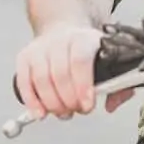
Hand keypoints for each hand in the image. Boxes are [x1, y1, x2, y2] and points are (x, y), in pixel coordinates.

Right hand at [14, 25, 134, 119]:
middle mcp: (61, 40)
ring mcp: (40, 48)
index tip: (87, 105)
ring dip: (52, 103)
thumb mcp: (110, 61)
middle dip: (69, 100)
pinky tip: (40, 113)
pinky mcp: (25, 57)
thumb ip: (118, 85)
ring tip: (63, 112)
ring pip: (41, 80)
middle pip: (60, 73)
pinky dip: (31, 101)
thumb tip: (111, 105)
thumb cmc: (88, 52)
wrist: (65, 30)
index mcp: (85, 39)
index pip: (80, 60)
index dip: (83, 86)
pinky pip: (24, 82)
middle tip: (77, 110)